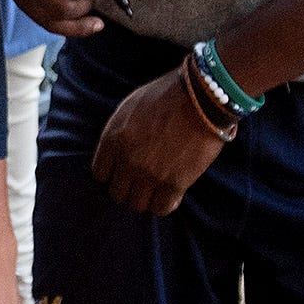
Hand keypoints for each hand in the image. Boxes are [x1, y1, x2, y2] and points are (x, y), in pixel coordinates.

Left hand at [91, 70, 226, 215]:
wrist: (202, 97)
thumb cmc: (169, 94)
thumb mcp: (132, 106)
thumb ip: (120, 131)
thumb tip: (119, 151)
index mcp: (113, 138)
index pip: (101, 173)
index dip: (114, 174)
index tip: (124, 172)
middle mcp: (127, 159)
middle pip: (118, 193)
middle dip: (129, 188)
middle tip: (142, 183)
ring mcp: (149, 174)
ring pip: (137, 205)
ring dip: (146, 199)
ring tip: (157, 190)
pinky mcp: (174, 184)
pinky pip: (161, 208)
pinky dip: (165, 204)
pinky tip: (172, 194)